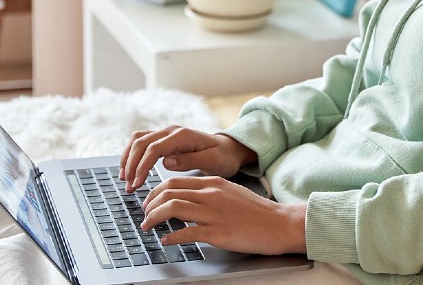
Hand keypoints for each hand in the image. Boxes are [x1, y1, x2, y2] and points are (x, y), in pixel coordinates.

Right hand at [119, 125, 255, 191]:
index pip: (154, 148)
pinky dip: (132, 155)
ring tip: (125, 179)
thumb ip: (190, 161)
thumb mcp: (212, 161)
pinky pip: (142, 143)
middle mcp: (172, 131)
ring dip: (128, 158)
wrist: (229, 149)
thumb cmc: (223, 157)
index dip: (142, 166)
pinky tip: (130, 170)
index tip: (137, 184)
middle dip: (131, 164)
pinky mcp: (165, 139)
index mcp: (182, 136)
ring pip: (138, 140)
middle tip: (128, 186)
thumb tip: (167, 161)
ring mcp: (167, 133)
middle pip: (141, 142)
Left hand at [142, 176, 306, 254]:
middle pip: (168, 192)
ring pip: (172, 208)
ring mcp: (213, 213)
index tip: (149, 202)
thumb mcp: (230, 192)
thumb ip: (209, 193)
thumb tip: (187, 200)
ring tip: (148, 227)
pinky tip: (166, 241)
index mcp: (213, 183)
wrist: (278, 223)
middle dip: (149, 204)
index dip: (155, 192)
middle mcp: (210, 194)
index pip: (173, 181)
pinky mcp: (218, 232)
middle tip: (144, 215)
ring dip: (154, 218)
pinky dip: (171, 237)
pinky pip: (186, 232)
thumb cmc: (256, 212)